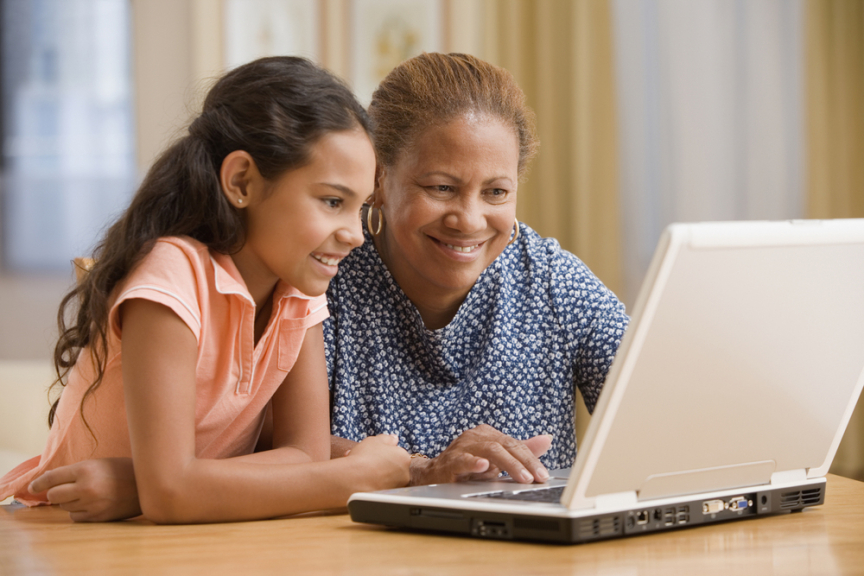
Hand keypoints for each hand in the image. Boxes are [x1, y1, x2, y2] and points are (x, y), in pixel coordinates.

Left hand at [28, 458, 140, 521]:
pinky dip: (79, 511)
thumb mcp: (99, 463)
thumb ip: (76, 472)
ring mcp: (92, 504)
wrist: (149, 485)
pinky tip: (91, 504)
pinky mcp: (98, 517)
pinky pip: (76, 517)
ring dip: (70, 501)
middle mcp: (86, 487)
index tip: (32, 487)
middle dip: (55, 493)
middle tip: (63, 490)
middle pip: (54, 495)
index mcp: (86, 469)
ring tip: (86, 494)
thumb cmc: (123, 470)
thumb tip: (50, 483)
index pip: (51, 478)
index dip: (38, 483)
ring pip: (65, 507)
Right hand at [344, 435, 410, 490]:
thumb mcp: (375, 440)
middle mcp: (405, 474)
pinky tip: (357, 479)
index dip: (382, 452)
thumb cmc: (365, 457)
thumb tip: (394, 439)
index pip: (396, 453)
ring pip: (384, 477)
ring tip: (357, 468)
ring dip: (372, 472)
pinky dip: (370, 483)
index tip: (371, 452)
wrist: (353, 480)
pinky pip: (378, 487)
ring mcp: (396, 487)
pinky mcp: (386, 498)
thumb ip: (387, 438)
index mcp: (404, 457)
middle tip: (363, 459)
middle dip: (378, 462)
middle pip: (391, 466)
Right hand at [409, 424, 551, 485]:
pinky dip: (473, 463)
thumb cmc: (467, 465)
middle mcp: (477, 437)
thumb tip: (547, 439)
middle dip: (525, 462)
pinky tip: (483, 466)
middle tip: (538, 477)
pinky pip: (462, 460)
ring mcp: (463, 447)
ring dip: (509, 465)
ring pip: (490, 451)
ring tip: (522, 477)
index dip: (531, 459)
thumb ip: (521, 450)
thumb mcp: (497, 460)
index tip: (544, 475)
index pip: (515, 444)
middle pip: (505, 445)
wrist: (435, 473)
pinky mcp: (450, 461)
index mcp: (489, 434)